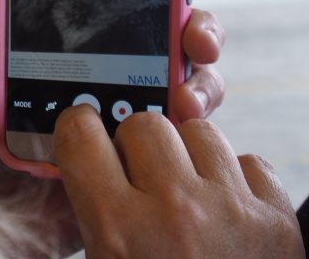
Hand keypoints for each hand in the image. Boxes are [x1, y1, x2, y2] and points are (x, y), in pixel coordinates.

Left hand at [0, 0, 225, 254]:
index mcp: (68, 50)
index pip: (118, 5)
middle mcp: (103, 76)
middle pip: (164, 41)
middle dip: (193, 32)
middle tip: (194, 39)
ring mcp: (122, 117)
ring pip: (184, 86)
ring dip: (200, 84)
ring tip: (185, 100)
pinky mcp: (135, 160)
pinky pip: (179, 143)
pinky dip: (192, 134)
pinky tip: (180, 134)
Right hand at [54, 108, 304, 258]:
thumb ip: (87, 211)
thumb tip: (77, 161)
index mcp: (118, 230)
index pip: (80, 132)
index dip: (78, 130)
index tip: (84, 138)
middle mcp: (175, 212)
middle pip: (143, 123)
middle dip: (135, 145)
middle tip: (137, 177)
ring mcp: (233, 212)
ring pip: (198, 130)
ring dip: (186, 155)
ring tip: (184, 193)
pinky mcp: (276, 219)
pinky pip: (247, 160)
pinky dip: (232, 178)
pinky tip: (223, 210)